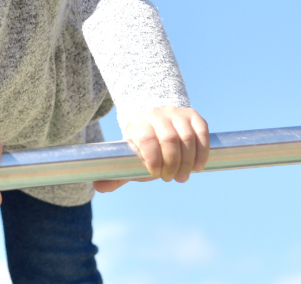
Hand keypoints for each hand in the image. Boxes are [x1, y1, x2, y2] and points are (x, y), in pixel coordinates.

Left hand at [94, 107, 209, 192]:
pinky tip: (197, 166)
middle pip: (169, 138)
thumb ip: (117, 174)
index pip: (146, 138)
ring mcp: (176, 114)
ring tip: (184, 176)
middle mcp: (156, 115)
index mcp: (138, 125)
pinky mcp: (193, 116)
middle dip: (173, 163)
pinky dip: (202, 151)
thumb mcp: (129, 157)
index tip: (155, 174)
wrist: (156, 119)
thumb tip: (98, 187)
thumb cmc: (143, 146)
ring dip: (188, 160)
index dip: (152, 157)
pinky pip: (201, 132)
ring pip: (186, 137)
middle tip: (172, 179)